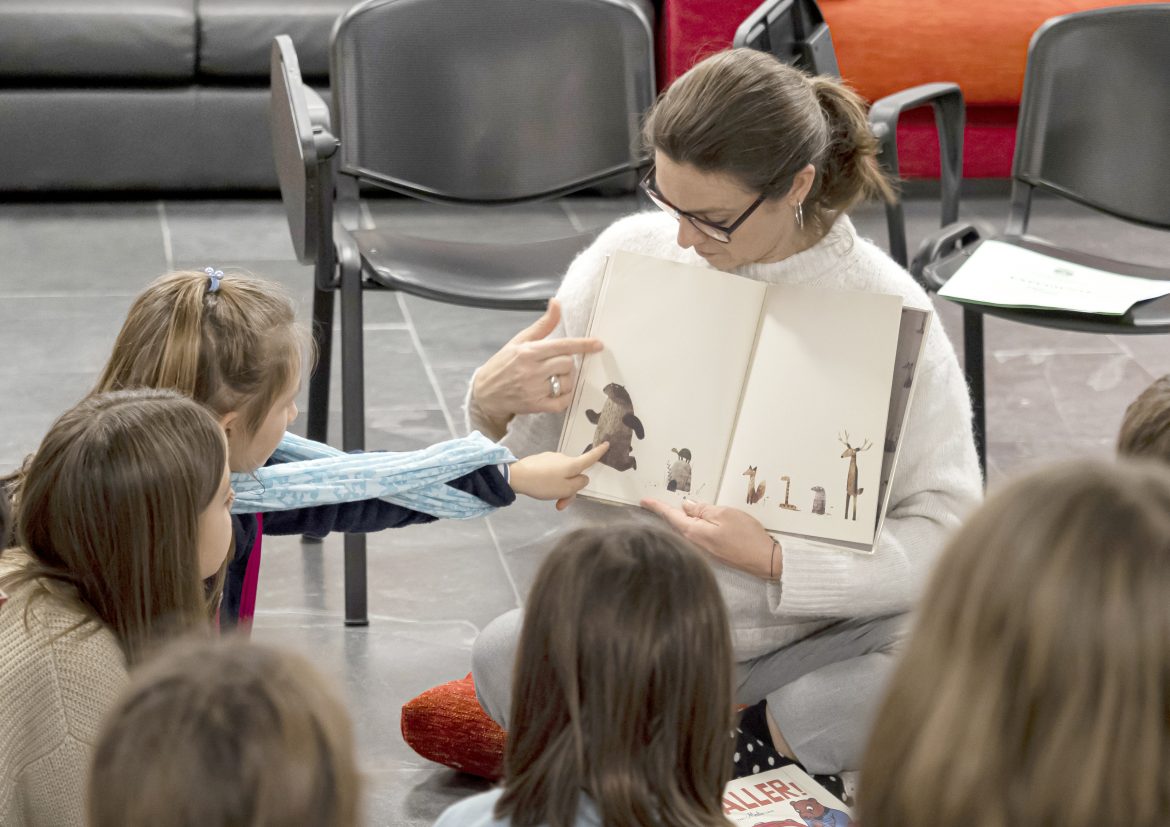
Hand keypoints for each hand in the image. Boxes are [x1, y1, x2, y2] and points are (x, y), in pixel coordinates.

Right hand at [472, 299, 602, 425]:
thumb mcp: (519, 341)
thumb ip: (542, 325)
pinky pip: (562, 402)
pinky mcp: (535, 406)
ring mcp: (533, 389)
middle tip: (558, 366)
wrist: (484, 393)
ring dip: (567, 380)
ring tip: (555, 379)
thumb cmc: (503, 364)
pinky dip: (565, 397)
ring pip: (567, 382)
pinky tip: (559, 392)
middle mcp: (531, 370)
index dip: (583, 345)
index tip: (598, 344)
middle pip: (567, 364)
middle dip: (568, 364)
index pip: (562, 346)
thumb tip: (556, 303)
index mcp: (528, 352)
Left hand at [509, 443, 608, 509]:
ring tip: (549, 498)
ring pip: (561, 475)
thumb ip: (579, 484)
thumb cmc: (544, 483)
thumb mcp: (566, 489)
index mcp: (572, 464)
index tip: (606, 444)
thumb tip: (583, 478)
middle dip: (570, 489)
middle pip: (574, 473)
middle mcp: (563, 458)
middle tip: (560, 504)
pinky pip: (551, 472)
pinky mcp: (540, 460)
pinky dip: (550, 482)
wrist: (517, 476)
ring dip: (559, 488)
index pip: (589, 458)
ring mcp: (551, 458)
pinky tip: (540, 488)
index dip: (599, 452)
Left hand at [640, 498, 778, 579]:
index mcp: (693, 532)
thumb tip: (686, 506)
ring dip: (680, 520)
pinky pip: (697, 536)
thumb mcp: (724, 514)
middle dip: (666, 513)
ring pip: (687, 531)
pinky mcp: (713, 554)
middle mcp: (694, 544)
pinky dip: (692, 527)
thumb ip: (702, 509)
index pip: (670, 516)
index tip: (643, 501)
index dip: (657, 507)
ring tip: (673, 508)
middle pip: (676, 524)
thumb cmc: (746, 535)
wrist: (765, 560)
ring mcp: (703, 551)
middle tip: (654, 502)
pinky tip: (693, 521)